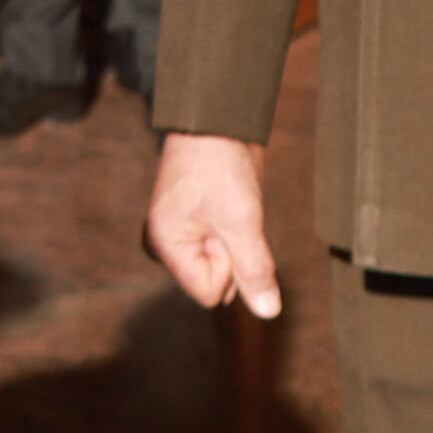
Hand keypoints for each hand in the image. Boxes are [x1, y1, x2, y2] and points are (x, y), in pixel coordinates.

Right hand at [143, 131, 283, 318]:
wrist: (219, 120)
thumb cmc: (221, 166)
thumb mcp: (242, 221)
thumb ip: (254, 269)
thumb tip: (267, 312)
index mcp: (164, 245)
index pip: (209, 292)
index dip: (229, 265)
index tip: (225, 227)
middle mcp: (167, 244)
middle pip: (215, 282)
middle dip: (233, 254)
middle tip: (228, 214)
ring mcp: (181, 234)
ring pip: (224, 266)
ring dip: (237, 242)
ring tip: (229, 206)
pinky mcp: (197, 224)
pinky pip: (225, 248)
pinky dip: (236, 233)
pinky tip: (231, 206)